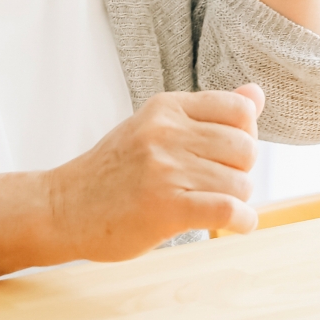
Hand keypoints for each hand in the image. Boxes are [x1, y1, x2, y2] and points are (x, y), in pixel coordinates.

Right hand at [43, 84, 264, 259]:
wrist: (62, 208)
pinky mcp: (166, 207)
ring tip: (212, 206)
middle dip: (241, 172)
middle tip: (217, 186)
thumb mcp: (155, 128)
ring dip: (237, 201)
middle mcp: (166, 132)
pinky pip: (228, 210)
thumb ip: (207, 113)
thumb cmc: (114, 171)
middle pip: (246, 148)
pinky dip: (242, 221)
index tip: (225, 156)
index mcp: (165, 107)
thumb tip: (257, 94)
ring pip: (240, 182)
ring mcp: (165, 169)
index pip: (240, 110)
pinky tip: (233, 225)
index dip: (244, 136)